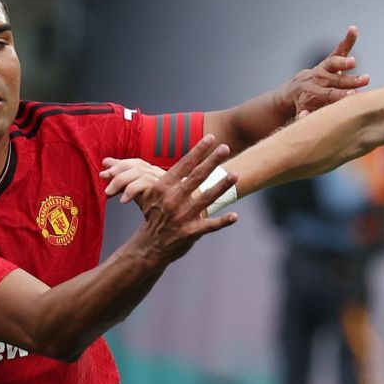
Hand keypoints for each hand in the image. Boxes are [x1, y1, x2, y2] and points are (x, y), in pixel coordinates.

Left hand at [101, 153, 188, 203]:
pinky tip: (124, 199)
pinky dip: (132, 190)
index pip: (134, 163)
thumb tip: (106, 162)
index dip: (118, 166)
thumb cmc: (162, 204)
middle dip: (117, 171)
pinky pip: (146, 183)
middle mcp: (158, 173)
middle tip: (105, 178)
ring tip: (109, 191)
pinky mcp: (165, 189)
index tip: (104, 173)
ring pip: (140, 172)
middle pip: (136, 165)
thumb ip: (123, 175)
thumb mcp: (139, 190)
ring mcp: (163, 180)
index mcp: (152, 172)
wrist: (183, 216)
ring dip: (121, 181)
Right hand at [126, 134, 239, 262]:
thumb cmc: (154, 217)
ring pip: (206, 198)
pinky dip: (223, 221)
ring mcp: (182, 216)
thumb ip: (170, 180)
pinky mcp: (190, 233)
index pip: (183, 165)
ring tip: (235, 175)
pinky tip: (235, 216)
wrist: (148, 246)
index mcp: (162, 187)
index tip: (211, 137)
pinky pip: (210, 225)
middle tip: (226, 147)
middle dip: (212, 161)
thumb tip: (185, 162)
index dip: (198, 150)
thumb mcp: (154, 195)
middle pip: (196, 177)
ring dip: (221, 186)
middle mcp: (172, 199)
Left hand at [285, 26, 369, 118]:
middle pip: (336, 80)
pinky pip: (339, 50)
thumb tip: (307, 118)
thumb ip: (306, 119)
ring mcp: (323, 69)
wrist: (295, 91)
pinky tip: (353, 30)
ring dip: (345, 62)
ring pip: (334, 64)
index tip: (353, 96)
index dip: (341, 95)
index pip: (329, 95)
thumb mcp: (302, 116)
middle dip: (350, 80)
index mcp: (312, 95)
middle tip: (364, 80)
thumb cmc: (304, 107)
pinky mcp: (329, 62)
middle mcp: (318, 80)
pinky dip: (347, 40)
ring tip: (354, 61)